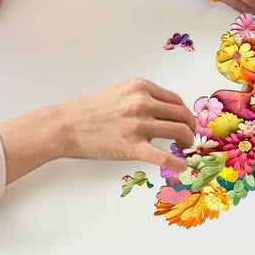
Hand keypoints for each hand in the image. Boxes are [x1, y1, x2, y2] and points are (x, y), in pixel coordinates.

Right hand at [0, 79, 196, 181]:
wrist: (64, 125)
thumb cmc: (89, 110)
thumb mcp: (119, 92)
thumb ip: (142, 97)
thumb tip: (163, 110)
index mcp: (140, 87)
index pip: (175, 100)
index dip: (185, 113)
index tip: (186, 122)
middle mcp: (142, 102)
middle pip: (181, 114)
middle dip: (190, 127)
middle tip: (189, 137)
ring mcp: (138, 124)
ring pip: (178, 131)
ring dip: (187, 141)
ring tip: (184, 148)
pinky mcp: (131, 146)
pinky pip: (163, 156)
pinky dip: (177, 163)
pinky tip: (182, 168)